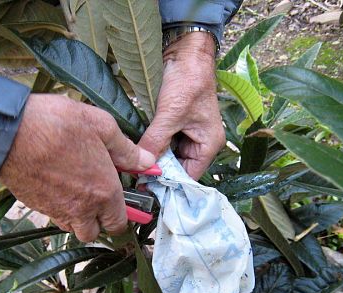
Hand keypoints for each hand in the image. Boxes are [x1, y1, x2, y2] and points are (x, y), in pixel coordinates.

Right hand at [0, 94, 154, 241]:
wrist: (7, 132)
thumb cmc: (57, 124)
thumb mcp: (101, 126)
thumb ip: (127, 150)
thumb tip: (148, 162)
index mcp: (103, 192)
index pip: (119, 222)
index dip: (125, 214)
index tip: (126, 204)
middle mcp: (81, 208)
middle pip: (95, 232)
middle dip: (101, 220)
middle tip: (101, 197)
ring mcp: (55, 210)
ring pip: (73, 228)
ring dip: (80, 217)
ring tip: (79, 191)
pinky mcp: (34, 206)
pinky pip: (53, 216)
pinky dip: (59, 208)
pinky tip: (58, 185)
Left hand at [139, 32, 224, 179]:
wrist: (185, 54)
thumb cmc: (188, 82)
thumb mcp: (170, 114)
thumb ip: (156, 141)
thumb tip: (141, 164)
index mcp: (208, 145)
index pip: (189, 175)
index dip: (170, 183)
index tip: (148, 187)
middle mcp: (199, 143)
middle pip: (178, 167)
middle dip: (159, 170)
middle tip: (136, 177)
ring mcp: (187, 134)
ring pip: (168, 155)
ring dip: (154, 158)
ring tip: (134, 165)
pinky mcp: (175, 125)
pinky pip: (163, 142)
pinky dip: (152, 146)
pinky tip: (138, 149)